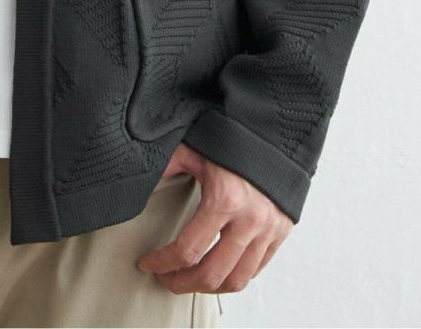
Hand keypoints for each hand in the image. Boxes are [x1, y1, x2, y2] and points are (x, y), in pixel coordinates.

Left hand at [135, 143, 292, 295]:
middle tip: (166, 279)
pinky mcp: (280, 232)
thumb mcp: (195, 148)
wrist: (275, 132)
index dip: (162, 263)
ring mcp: (268, 229)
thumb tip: (139, 179)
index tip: (148, 264)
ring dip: (209, 287)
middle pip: (212, 274)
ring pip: (237, 280)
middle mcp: (249, 220)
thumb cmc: (233, 138)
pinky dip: (235, 276)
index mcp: (225, 199)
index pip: (188, 250)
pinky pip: (257, 269)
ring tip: (191, 280)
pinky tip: (219, 269)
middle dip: (182, 283)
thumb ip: (167, 165)